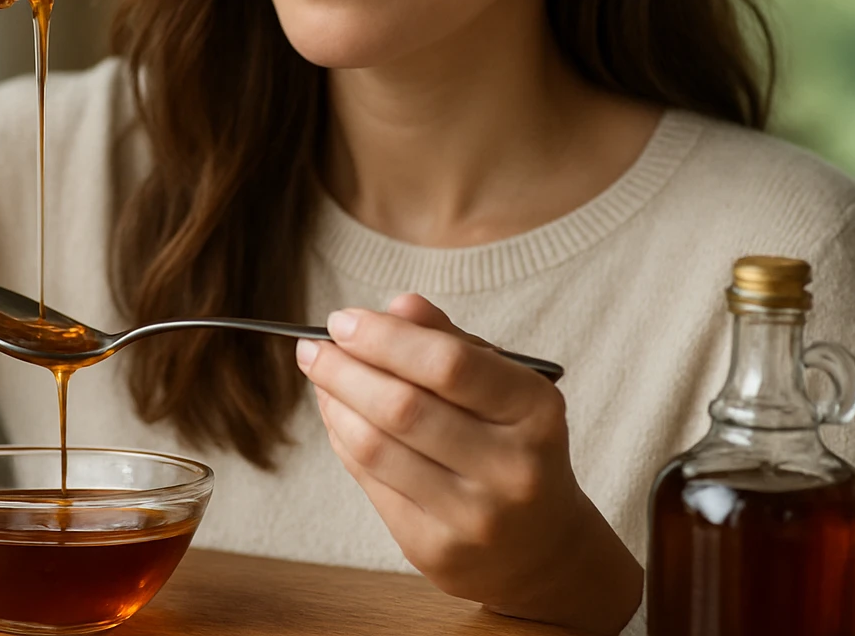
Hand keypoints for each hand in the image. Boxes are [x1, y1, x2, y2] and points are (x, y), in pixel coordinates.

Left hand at [295, 293, 640, 634]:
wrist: (542, 546)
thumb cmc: (513, 444)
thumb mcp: (504, 386)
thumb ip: (451, 341)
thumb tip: (397, 305)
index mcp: (536, 412)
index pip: (448, 365)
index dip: (384, 338)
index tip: (341, 320)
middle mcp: (511, 468)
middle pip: (403, 408)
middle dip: (344, 370)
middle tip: (312, 348)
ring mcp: (473, 516)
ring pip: (376, 448)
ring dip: (335, 404)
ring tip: (320, 378)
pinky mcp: (436, 550)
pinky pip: (371, 483)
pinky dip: (343, 441)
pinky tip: (337, 416)